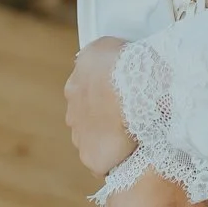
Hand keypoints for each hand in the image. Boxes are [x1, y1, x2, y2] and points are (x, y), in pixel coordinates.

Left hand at [65, 36, 136, 176]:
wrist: (135, 91)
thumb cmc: (128, 65)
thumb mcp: (108, 45)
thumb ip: (100, 52)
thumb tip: (102, 59)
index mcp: (75, 83)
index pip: (86, 92)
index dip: (104, 94)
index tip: (120, 96)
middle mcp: (72, 110)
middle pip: (87, 117)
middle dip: (104, 117)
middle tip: (128, 115)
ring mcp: (80, 136)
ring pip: (93, 138)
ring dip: (108, 138)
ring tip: (133, 134)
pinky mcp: (91, 157)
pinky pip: (101, 161)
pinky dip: (112, 159)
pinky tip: (128, 152)